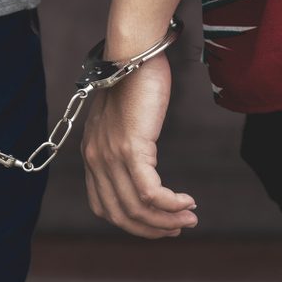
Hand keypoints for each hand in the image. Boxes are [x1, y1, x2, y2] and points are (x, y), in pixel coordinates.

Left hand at [81, 52, 197, 237]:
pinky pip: (149, 191)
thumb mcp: (124, 119)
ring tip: (189, 217)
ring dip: (166, 219)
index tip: (159, 224)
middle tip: (179, 227)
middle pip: (119, 214)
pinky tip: (186, 201)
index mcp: (92, 155)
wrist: (133, 52)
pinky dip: (169, 203)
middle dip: (151, 229)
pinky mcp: (129, 148)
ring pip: (136, 207)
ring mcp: (110, 156)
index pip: (104, 206)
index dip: (132, 223)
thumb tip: (143, 163)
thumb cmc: (134, 79)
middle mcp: (95, 160)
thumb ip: (126, 144)